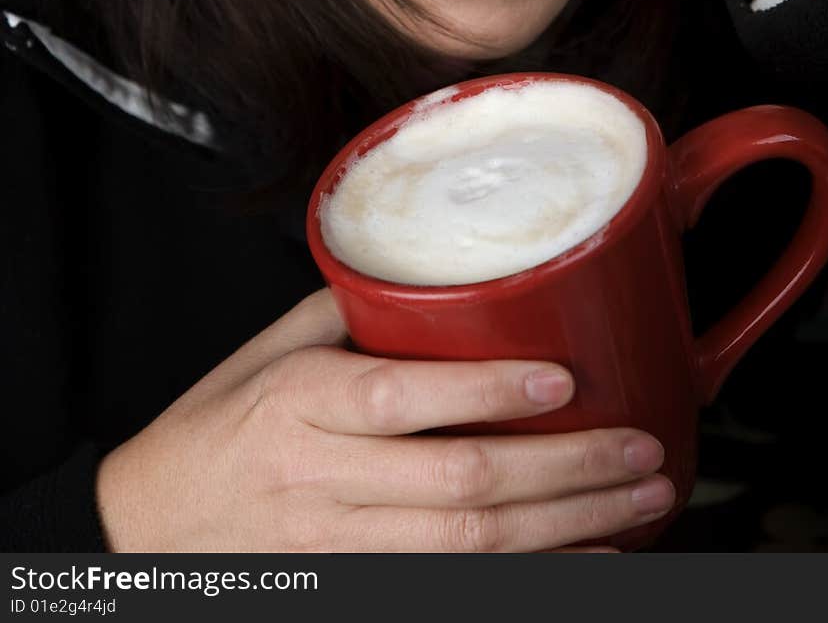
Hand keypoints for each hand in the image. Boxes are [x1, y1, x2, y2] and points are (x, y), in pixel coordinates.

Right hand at [95, 289, 672, 552]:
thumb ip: (348, 313)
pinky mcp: (355, 584)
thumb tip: (438, 274)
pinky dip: (531, 580)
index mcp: (298, 401)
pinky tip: (591, 561)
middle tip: (640, 448)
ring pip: (468, 551)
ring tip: (641, 500)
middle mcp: (320, 478)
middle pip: (457, 487)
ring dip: (568, 529)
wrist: (149, 530)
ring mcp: (338, 545)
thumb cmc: (214, 427)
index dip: (484, 394)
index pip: (399, 399)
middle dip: (563, 471)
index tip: (559, 379)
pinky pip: (453, 592)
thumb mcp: (267, 349)